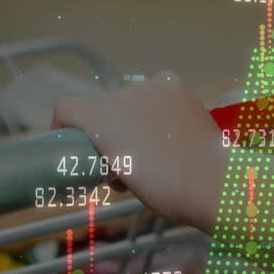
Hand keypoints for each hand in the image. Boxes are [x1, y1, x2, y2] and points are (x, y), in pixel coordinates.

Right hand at [51, 72, 227, 228]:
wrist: (210, 181)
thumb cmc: (163, 190)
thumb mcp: (123, 180)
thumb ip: (108, 160)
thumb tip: (112, 161)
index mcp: (101, 120)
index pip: (66, 108)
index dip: (63, 124)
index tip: (72, 142)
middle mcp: (120, 95)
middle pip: (101, 105)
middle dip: (105, 125)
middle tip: (122, 151)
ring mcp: (149, 86)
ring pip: (129, 97)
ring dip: (132, 113)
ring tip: (152, 138)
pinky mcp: (174, 84)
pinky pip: (155, 89)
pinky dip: (156, 102)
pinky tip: (169, 121)